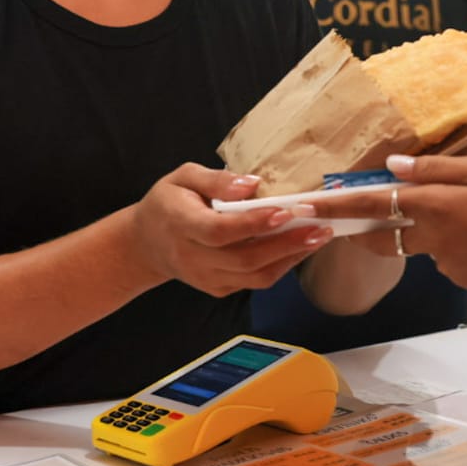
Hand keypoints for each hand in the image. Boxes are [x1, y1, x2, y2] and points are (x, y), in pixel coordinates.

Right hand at [129, 163, 330, 296]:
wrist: (147, 243)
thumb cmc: (169, 202)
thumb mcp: (183, 177)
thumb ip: (215, 179)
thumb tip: (252, 184)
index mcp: (181, 225)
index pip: (220, 231)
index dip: (254, 224)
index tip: (286, 211)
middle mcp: (193, 258)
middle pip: (245, 258)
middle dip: (287, 243)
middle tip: (319, 225)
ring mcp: (206, 278)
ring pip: (255, 276)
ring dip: (291, 257)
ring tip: (319, 236)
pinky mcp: (218, 288)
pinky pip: (255, 282)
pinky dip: (281, 266)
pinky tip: (300, 247)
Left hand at [308, 155, 466, 309]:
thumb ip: (439, 168)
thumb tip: (395, 166)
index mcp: (437, 206)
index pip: (373, 204)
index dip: (336, 204)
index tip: (305, 204)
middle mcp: (432, 238)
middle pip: (386, 231)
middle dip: (369, 222)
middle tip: (364, 210)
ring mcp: (444, 261)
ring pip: (418, 240)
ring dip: (424, 226)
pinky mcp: (459, 276)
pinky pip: (441, 253)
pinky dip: (451, 240)